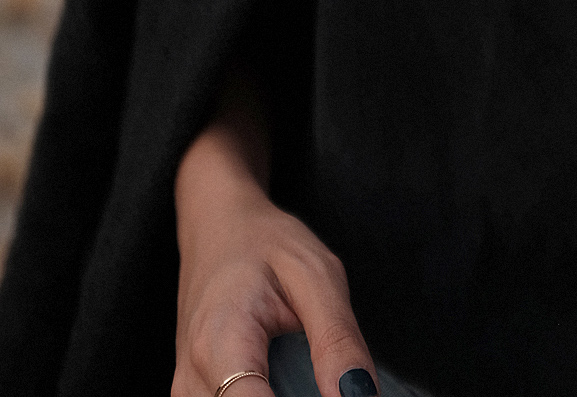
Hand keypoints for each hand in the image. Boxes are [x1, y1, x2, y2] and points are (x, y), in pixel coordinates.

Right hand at [173, 153, 377, 396]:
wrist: (217, 226)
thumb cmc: (264, 241)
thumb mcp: (316, 273)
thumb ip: (337, 339)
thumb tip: (360, 396)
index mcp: (220, 344)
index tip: (337, 391)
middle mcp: (192, 379)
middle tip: (331, 373)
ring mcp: (187, 392)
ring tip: (313, 371)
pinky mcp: (193, 396)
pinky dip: (270, 396)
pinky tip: (292, 381)